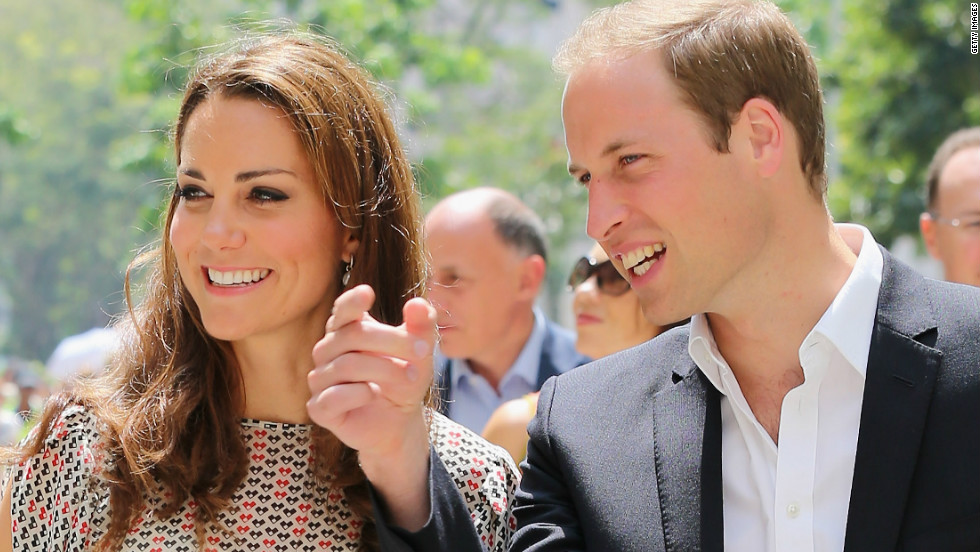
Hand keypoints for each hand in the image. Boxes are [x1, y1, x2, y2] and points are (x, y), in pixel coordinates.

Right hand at [307, 284, 434, 458]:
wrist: (398, 422)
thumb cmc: (403, 379)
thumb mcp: (420, 352)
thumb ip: (421, 327)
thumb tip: (417, 304)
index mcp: (347, 330)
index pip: (342, 310)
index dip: (352, 302)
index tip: (368, 293)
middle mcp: (327, 351)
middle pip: (352, 335)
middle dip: (392, 341)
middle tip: (422, 351)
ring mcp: (320, 379)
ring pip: (345, 365)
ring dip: (385, 370)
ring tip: (411, 377)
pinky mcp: (319, 408)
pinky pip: (332, 397)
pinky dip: (359, 393)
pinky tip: (374, 393)